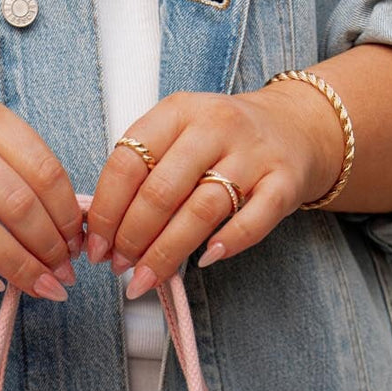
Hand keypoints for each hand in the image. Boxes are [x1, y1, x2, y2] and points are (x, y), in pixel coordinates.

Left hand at [85, 80, 342, 296]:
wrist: (295, 127)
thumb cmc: (222, 141)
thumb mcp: (178, 136)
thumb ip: (143, 172)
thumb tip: (102, 231)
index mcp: (178, 112)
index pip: (128, 162)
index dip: (107, 211)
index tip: (96, 246)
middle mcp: (215, 127)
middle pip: (161, 191)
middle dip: (132, 238)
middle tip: (118, 267)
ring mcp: (252, 155)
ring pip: (201, 210)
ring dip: (167, 252)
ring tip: (145, 278)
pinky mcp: (284, 182)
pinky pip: (253, 220)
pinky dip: (228, 243)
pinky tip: (204, 260)